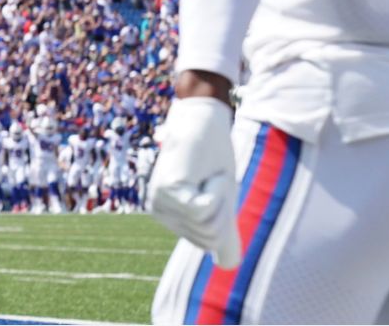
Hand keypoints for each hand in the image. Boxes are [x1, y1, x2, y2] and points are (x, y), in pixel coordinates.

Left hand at [148, 94, 240, 268]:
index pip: (212, 243)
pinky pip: (204, 210)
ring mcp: (161, 203)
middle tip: (209, 179)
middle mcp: (160, 214)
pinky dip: (215, 189)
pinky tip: (203, 172)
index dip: (224, 217)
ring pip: (208, 225)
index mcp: (172, 218)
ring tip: (205, 174)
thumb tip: (227, 266)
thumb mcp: (222, 201)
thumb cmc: (213, 158)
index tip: (213, 190)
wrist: (205, 122)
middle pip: (210, 237)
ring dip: (219, 196)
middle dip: (222, 208)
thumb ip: (222, 232)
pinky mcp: (167, 192)